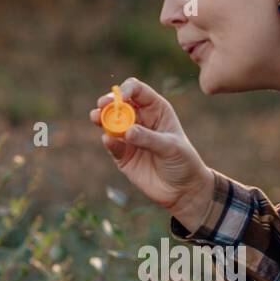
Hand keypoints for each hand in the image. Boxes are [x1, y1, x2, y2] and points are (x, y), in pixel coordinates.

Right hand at [89, 77, 215, 229]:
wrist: (183, 190)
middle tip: (101, 106)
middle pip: (119, 104)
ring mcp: (130, 137)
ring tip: (96, 118)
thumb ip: (149, 138)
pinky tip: (108, 140)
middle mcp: (140, 119)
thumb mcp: (171, 147)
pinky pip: (112, 145)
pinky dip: (108, 141)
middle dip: (108, 103)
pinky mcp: (123, 155)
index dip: (126, 90)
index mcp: (156, 109)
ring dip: (102, 118)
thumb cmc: (183, 162)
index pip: (137, 91)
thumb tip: (127, 131)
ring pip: (110, 123)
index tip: (119, 98)